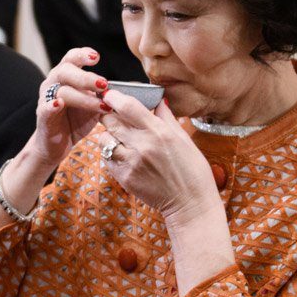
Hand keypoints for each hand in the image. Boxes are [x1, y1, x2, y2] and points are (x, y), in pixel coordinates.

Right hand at [28, 47, 108, 170]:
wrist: (57, 144)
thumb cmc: (76, 121)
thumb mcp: (94, 105)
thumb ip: (105, 95)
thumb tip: (130, 89)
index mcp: (66, 76)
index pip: (72, 58)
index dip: (82, 55)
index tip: (97, 57)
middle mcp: (54, 83)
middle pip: (66, 71)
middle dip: (86, 77)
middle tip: (104, 84)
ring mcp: (46, 99)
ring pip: (61, 91)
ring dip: (83, 97)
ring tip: (101, 107)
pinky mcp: (42, 116)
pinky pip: (45, 107)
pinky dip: (52, 105)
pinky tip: (60, 104)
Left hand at [97, 92, 218, 223]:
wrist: (190, 203)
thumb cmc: (192, 169)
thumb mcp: (184, 139)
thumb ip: (166, 118)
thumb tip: (158, 100)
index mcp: (160, 132)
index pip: (128, 106)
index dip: (114, 97)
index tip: (110, 94)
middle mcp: (143, 145)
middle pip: (110, 120)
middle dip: (108, 115)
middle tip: (113, 116)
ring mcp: (132, 162)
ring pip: (104, 140)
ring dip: (108, 136)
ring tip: (120, 139)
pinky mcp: (124, 177)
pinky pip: (106, 158)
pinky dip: (110, 153)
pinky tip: (122, 154)